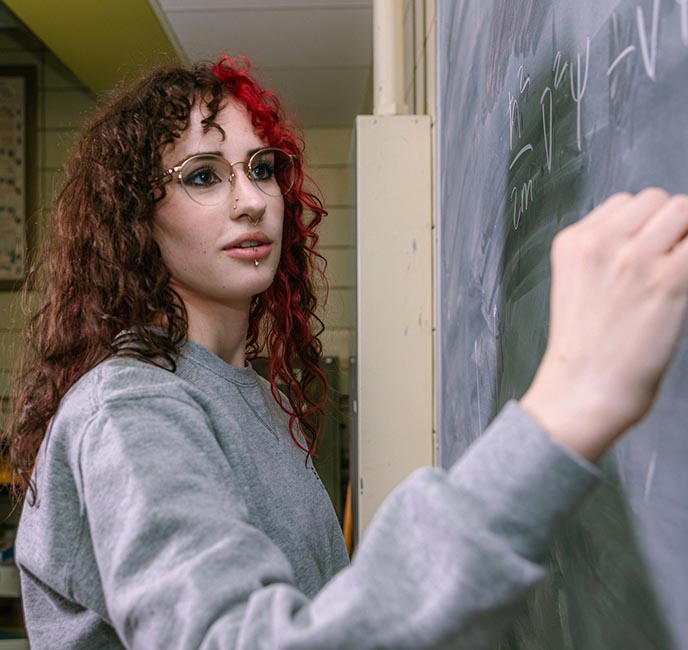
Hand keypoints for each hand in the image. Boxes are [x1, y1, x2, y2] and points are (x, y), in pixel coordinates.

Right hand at [520, 189, 687, 460]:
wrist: (586, 388)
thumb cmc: (585, 343)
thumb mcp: (575, 282)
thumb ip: (605, 249)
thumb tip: (658, 228)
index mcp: (573, 242)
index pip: (624, 203)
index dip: (640, 227)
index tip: (641, 256)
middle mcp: (601, 243)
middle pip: (656, 199)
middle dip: (667, 226)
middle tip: (662, 264)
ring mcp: (635, 260)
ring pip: (683, 210)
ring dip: (686, 238)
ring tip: (673, 274)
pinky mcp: (669, 281)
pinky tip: (682, 285)